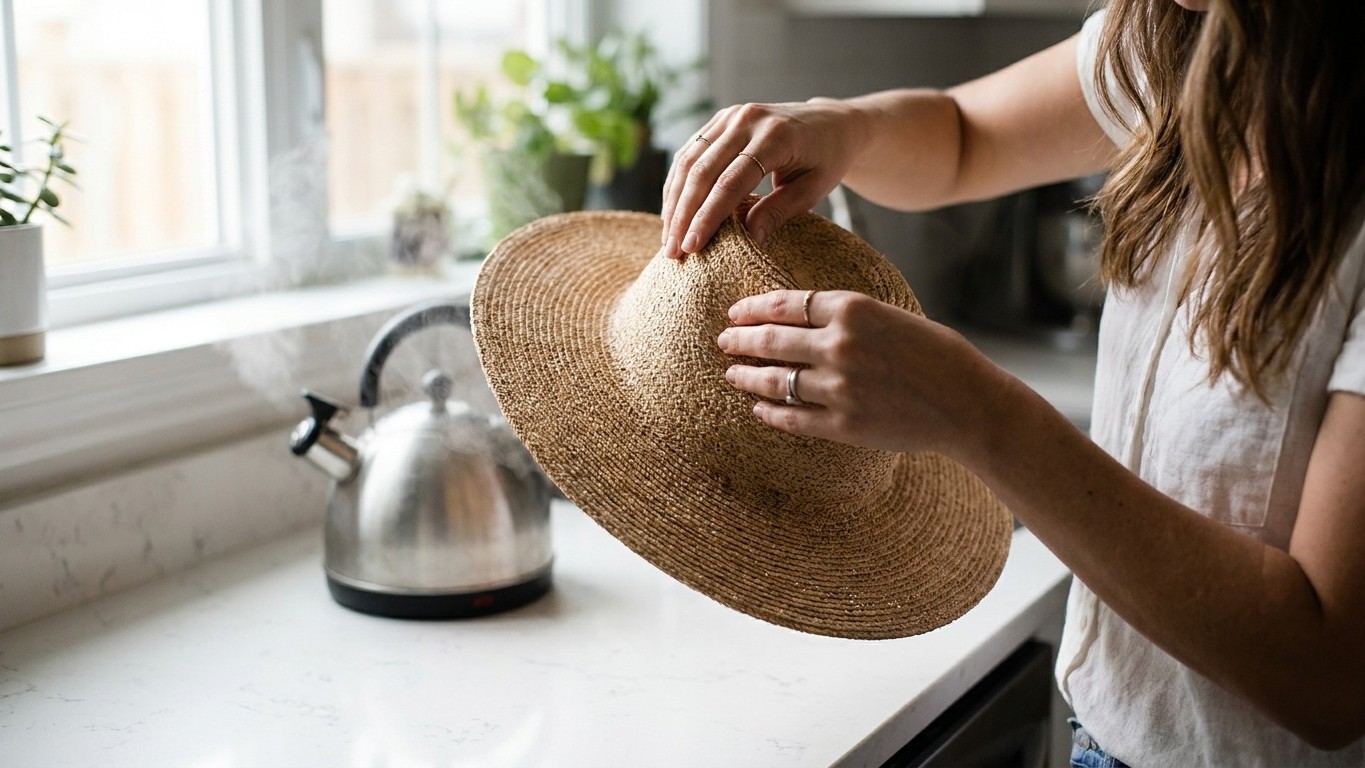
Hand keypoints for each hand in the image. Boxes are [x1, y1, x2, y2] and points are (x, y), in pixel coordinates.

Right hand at [659, 98, 866, 258]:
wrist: (830, 122)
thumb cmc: (826, 160)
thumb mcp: (814, 188)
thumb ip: (781, 210)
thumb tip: (750, 237)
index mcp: (775, 136)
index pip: (731, 182)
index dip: (707, 217)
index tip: (692, 248)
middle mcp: (747, 120)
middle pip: (702, 172)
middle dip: (683, 215)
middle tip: (672, 253)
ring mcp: (730, 116)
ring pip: (688, 161)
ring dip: (674, 203)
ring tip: (667, 240)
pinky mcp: (720, 120)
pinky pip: (690, 153)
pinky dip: (678, 185)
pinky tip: (672, 213)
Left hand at [716, 289, 1008, 458]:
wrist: (969, 404)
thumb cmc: (937, 355)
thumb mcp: (892, 316)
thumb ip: (848, 315)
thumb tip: (802, 313)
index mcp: (854, 309)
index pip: (786, 303)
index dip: (754, 308)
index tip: (736, 312)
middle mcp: (840, 345)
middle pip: (771, 340)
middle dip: (740, 339)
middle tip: (723, 340)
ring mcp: (838, 388)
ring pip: (774, 380)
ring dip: (746, 375)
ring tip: (731, 373)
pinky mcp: (842, 425)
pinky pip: (791, 417)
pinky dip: (768, 411)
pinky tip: (757, 407)